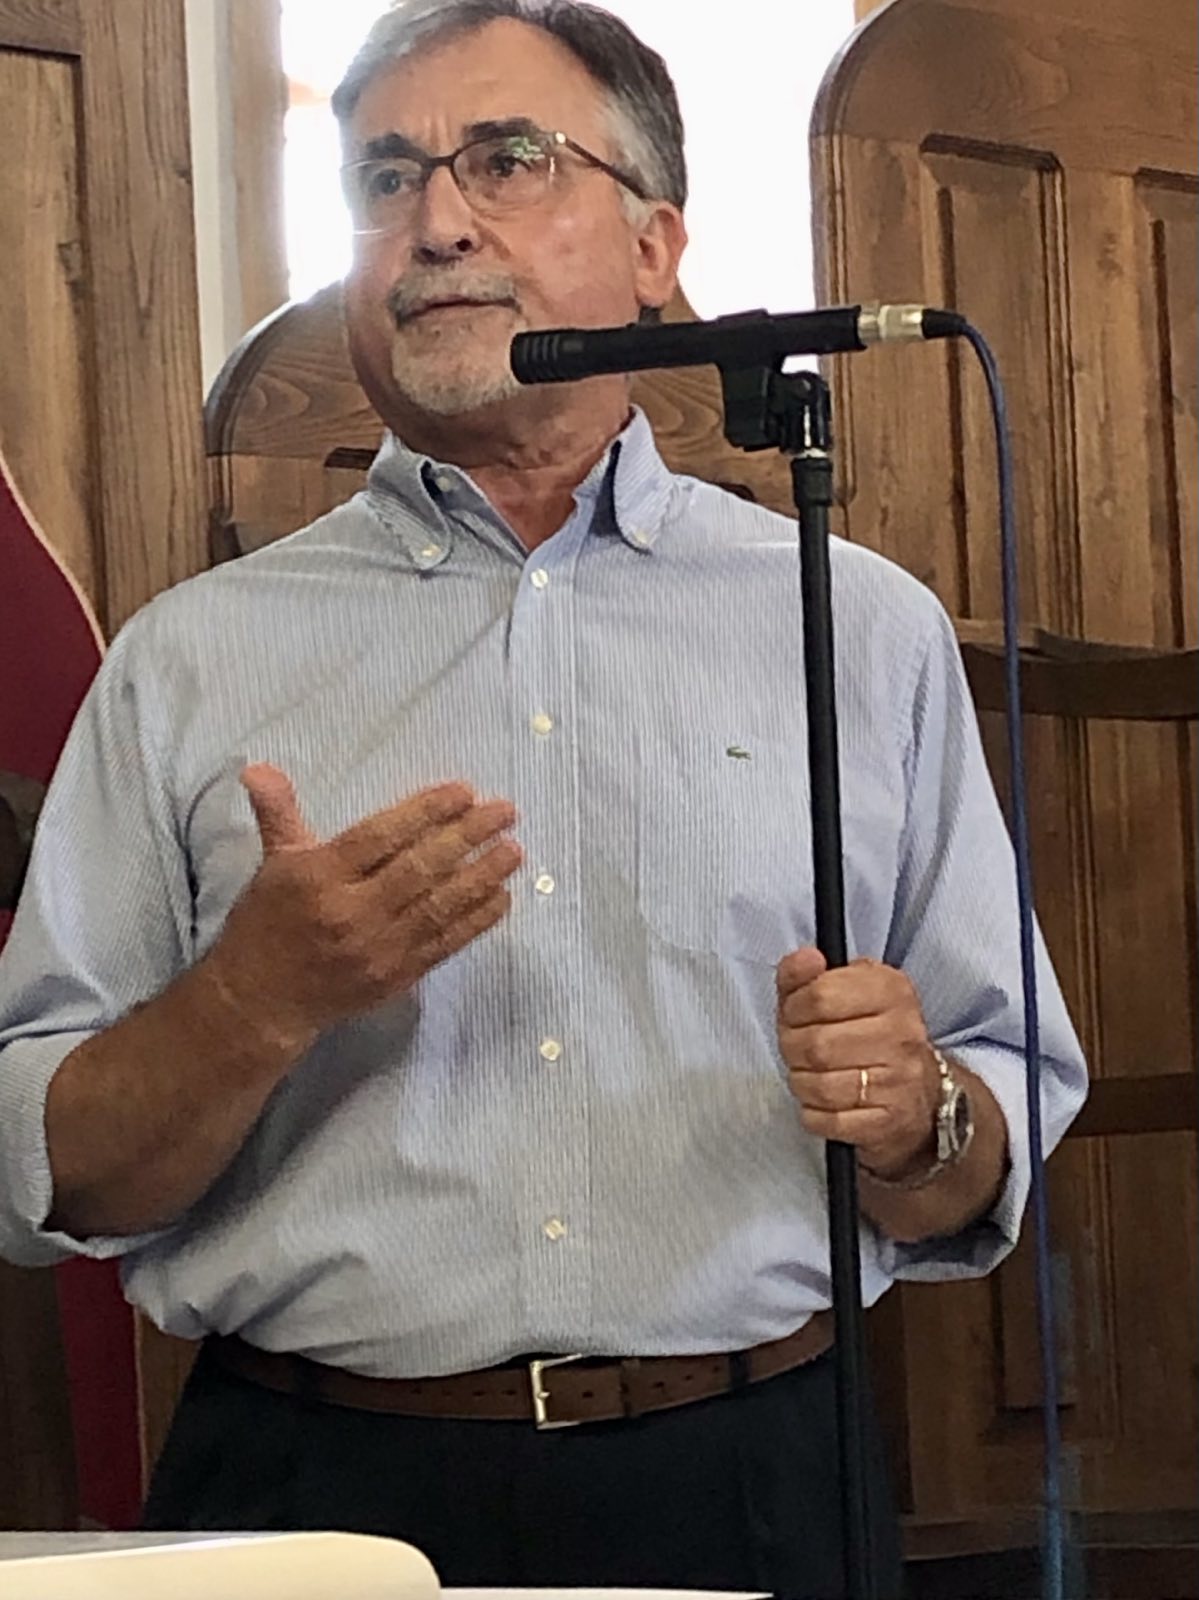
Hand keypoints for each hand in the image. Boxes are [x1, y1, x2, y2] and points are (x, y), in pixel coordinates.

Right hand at [210, 763, 522, 1044]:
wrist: (262, 1001)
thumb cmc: (268, 922)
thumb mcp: (271, 863)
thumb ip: (278, 812)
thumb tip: (259, 766)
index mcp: (318, 876)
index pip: (380, 837)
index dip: (425, 812)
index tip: (464, 792)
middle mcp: (351, 912)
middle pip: (419, 868)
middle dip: (468, 837)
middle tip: (505, 811)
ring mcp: (378, 948)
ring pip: (439, 906)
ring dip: (482, 876)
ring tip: (514, 850)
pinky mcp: (397, 975)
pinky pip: (445, 943)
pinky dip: (477, 920)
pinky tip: (503, 897)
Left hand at [777, 947, 940, 1179]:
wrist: (921, 1092)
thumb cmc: (870, 1034)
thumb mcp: (841, 989)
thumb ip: (806, 973)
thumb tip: (805, 959)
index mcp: (890, 990)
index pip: (820, 996)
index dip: (793, 1008)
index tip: (794, 1015)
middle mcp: (902, 1033)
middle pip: (816, 1044)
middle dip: (792, 1049)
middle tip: (797, 1049)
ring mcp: (900, 1080)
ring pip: (820, 1086)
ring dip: (801, 1082)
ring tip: (808, 1074)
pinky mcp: (890, 1121)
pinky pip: (829, 1120)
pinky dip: (814, 1114)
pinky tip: (821, 1102)